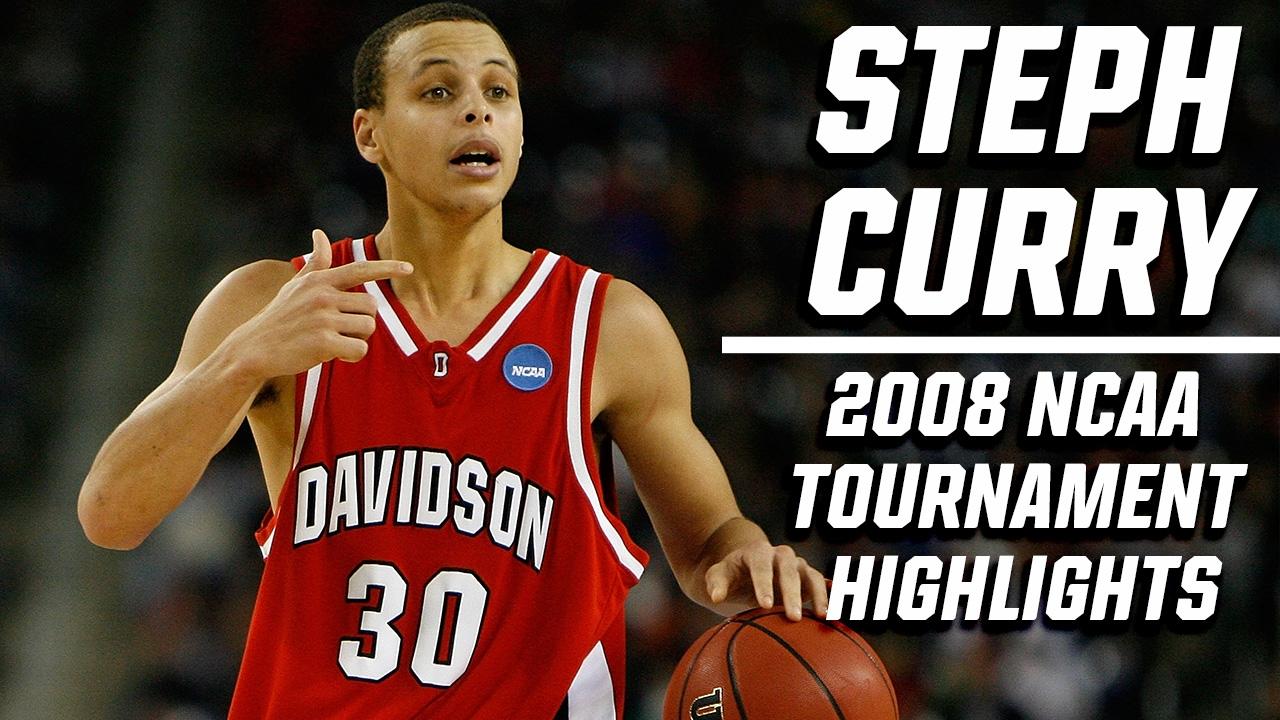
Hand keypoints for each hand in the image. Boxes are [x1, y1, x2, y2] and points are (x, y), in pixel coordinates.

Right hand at [226, 229, 412, 380]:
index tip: (409, 268)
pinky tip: (332, 356)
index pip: (360, 269)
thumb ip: (315, 263)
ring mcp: (322, 318)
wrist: (253, 348)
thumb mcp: (295, 286)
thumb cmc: (279, 317)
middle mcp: (322, 295)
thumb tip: (319, 233)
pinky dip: (351, 356)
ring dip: (357, 339)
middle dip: (363, 322)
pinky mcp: (323, 342)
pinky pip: (359, 350)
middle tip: (341, 330)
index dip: (387, 268)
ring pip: (368, 328)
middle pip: (372, 307)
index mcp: (319, 280)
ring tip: (333, 342)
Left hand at [704, 540, 828, 620]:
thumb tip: (716, 596)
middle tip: (793, 617)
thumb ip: (716, 582)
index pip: (761, 566)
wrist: (749, 568)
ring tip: (821, 616)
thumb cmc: (732, 574)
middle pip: (788, 570)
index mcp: (757, 552)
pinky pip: (821, 585)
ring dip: (817, 594)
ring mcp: (797, 564)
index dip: (764, 584)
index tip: (765, 606)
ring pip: (810, 575)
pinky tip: (831, 617)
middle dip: (791, 593)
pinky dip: (827, 597)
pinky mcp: (808, 577)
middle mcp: (781, 555)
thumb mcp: (719, 575)